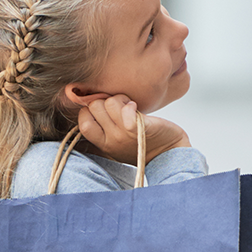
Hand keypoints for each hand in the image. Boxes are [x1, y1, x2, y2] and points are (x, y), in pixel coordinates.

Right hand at [74, 99, 189, 165]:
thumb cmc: (142, 142)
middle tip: (120, 106)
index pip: (83, 122)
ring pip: (109, 103)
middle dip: (106, 100)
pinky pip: (125, 111)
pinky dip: (130, 105)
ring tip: (130, 107)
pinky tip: (136, 108)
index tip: (105, 109)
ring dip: (120, 99)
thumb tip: (88, 99)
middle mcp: (111, 141)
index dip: (90, 109)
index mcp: (103, 144)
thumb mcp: (116, 140)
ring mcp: (124, 136)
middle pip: (94, 107)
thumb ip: (104, 125)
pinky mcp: (139, 129)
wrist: (169, 152)